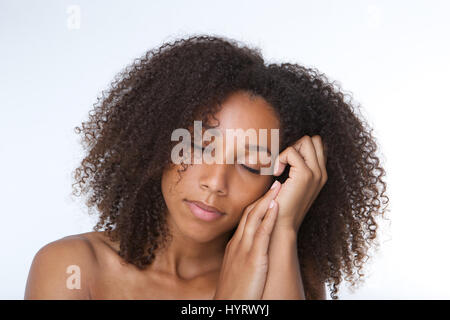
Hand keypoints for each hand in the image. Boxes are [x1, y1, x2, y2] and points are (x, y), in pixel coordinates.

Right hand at [213, 182, 280, 299]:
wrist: (228, 305)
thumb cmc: (235, 291)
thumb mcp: (235, 270)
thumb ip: (241, 257)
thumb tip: (249, 251)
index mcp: (234, 245)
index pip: (244, 218)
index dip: (255, 204)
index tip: (265, 194)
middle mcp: (238, 243)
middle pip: (249, 213)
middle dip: (262, 196)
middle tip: (273, 182)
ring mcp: (244, 249)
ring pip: (254, 218)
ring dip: (267, 200)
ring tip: (277, 186)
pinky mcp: (253, 258)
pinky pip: (262, 233)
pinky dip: (269, 218)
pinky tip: (275, 206)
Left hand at [272, 135, 327, 230]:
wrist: (282, 224)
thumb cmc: (282, 204)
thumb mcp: (292, 183)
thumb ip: (295, 167)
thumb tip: (288, 151)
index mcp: (320, 174)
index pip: (317, 146)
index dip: (300, 148)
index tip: (288, 163)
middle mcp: (321, 173)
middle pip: (314, 139)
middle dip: (296, 145)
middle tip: (285, 163)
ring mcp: (316, 173)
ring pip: (306, 141)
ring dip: (290, 150)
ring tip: (281, 168)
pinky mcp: (305, 175)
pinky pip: (292, 151)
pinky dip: (281, 158)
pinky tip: (276, 173)